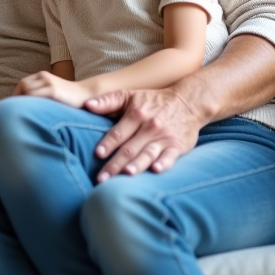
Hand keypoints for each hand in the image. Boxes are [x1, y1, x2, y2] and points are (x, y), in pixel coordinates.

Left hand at [14, 71, 94, 107]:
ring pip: (26, 90)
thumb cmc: (68, 98)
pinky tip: (30, 113)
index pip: (22, 84)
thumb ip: (39, 95)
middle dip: (17, 99)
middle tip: (16, 113)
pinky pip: (33, 95)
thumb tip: (22, 107)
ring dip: (22, 102)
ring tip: (22, 114)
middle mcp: (44, 76)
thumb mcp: (51, 93)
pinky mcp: (53, 90)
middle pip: (23, 86)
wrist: (86, 95)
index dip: (16, 96)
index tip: (13, 108)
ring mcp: (49, 82)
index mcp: (42, 76)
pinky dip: (28, 103)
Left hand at [85, 88, 201, 181]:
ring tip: (126, 175)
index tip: (97, 154)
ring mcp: (164, 137)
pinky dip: (164, 163)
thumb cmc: (153, 101)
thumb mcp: (129, 95)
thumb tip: (87, 105)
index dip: (108, 143)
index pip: (118, 132)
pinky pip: (170, 156)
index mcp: (136, 114)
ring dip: (137, 165)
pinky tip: (156, 170)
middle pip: (129, 148)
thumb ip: (108, 101)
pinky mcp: (178, 146)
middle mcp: (150, 127)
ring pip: (147, 153)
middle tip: (101, 179)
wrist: (188, 102)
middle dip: (115, 164)